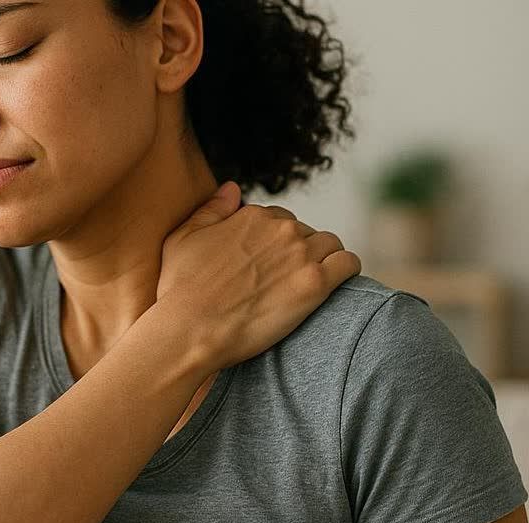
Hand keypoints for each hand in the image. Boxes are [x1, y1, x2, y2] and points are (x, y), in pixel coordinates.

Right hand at [156, 181, 361, 368]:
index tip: (267, 265)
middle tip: (285, 280)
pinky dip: (346, 270)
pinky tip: (335, 284)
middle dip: (299, 251)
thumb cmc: (180, 289)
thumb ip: (211, 209)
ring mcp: (300, 255)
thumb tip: (232, 188)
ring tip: (309, 283)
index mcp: (252, 215)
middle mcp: (281, 229)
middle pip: (305, 232)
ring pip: (330, 245)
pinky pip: (348, 264)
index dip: (274, 242)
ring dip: (324, 259)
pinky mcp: (315, 284)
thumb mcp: (183, 237)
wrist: (190, 329)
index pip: (279, 219)